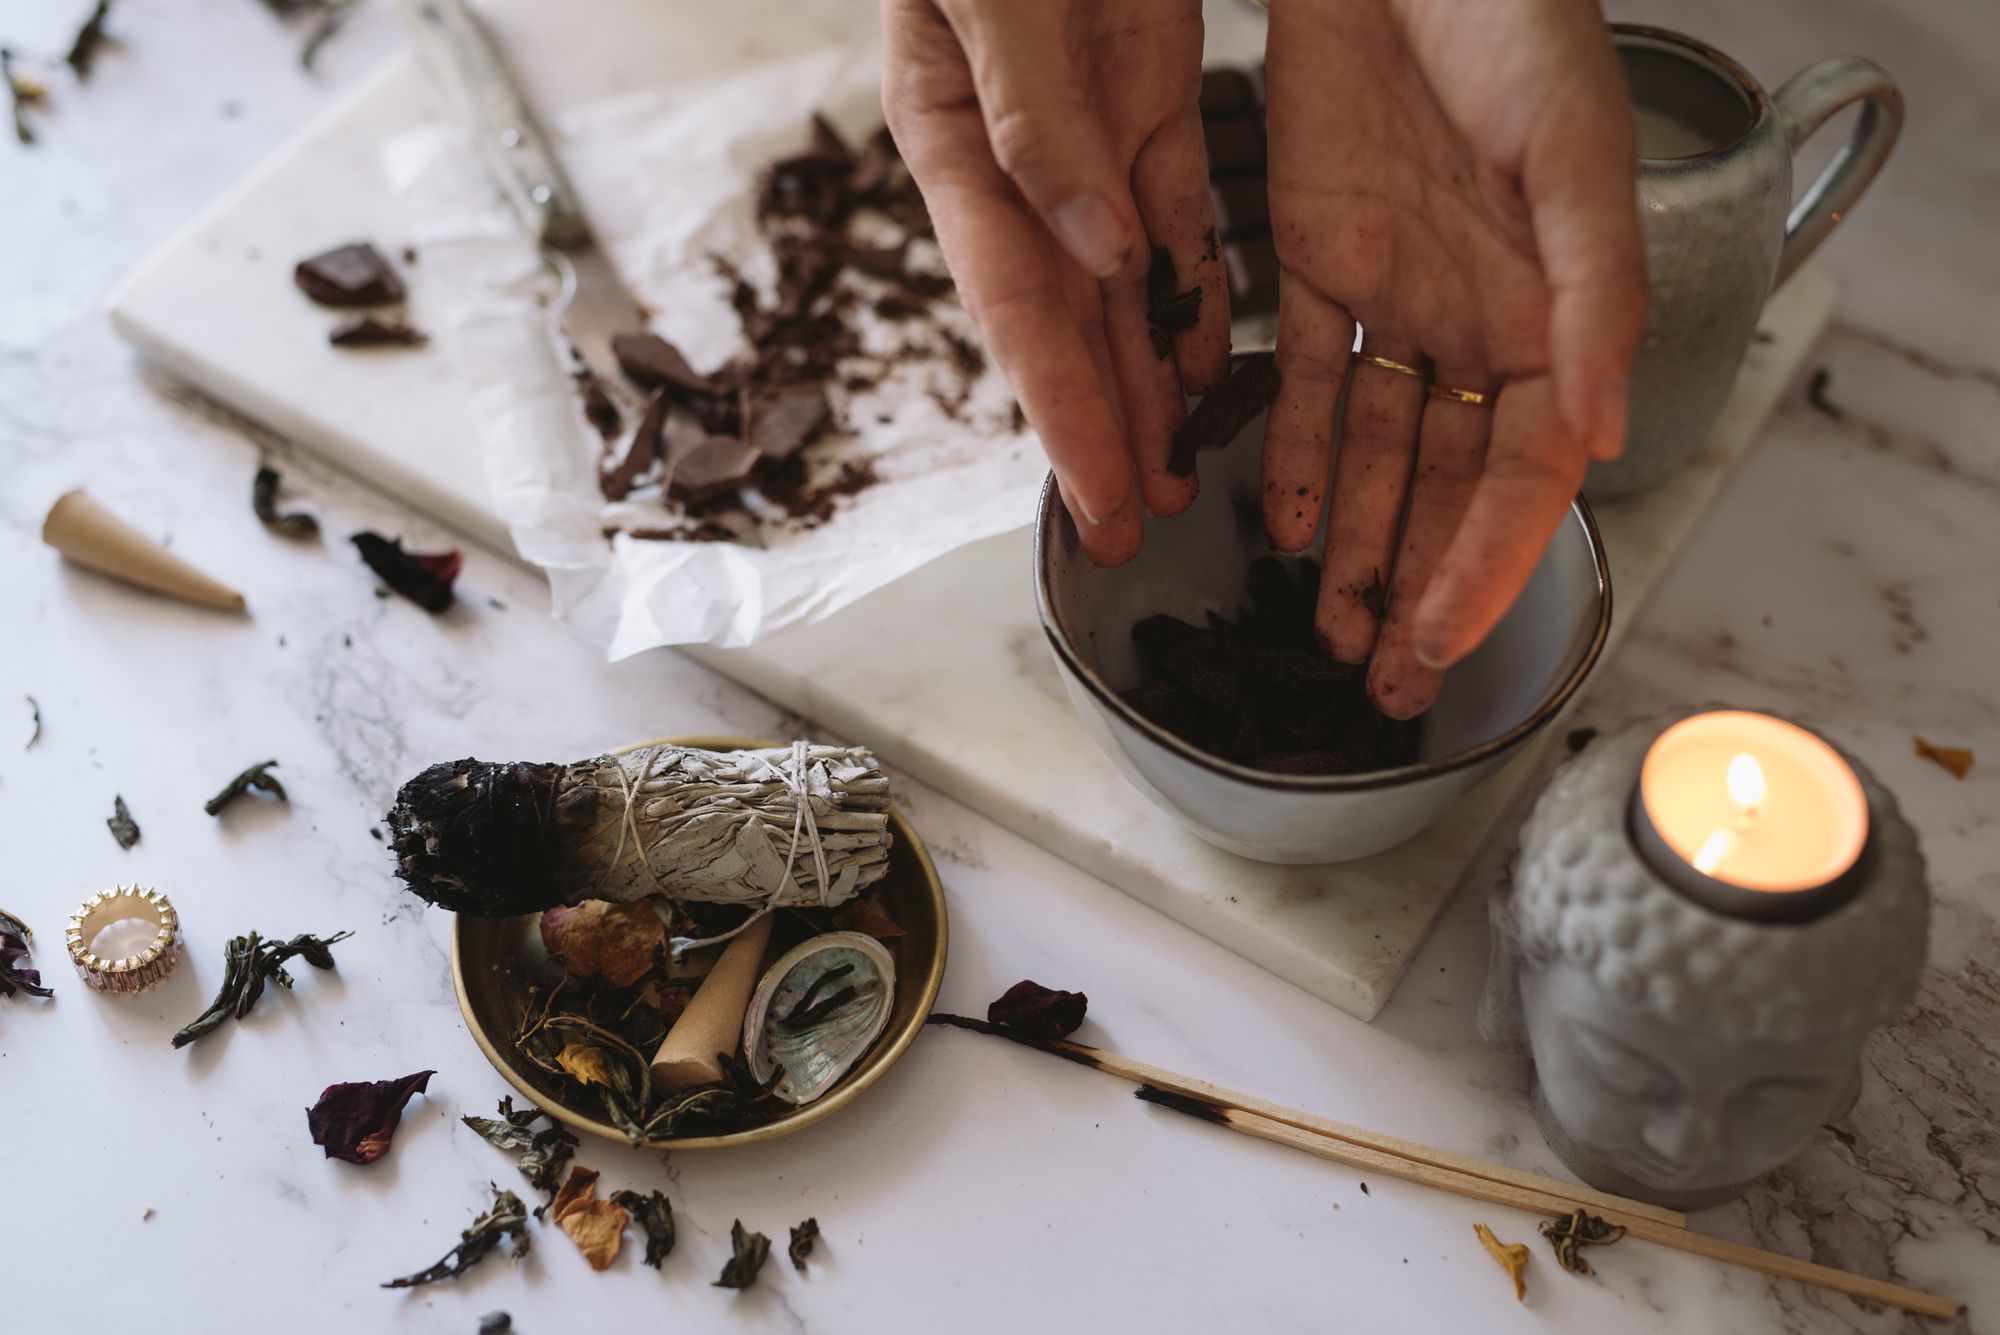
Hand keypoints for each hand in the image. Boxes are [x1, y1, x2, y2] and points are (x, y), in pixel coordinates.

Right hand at [881, 0, 1231, 565]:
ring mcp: (1081, 138)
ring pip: (1120, 287)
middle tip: (1136, 525)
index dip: (1058, 410)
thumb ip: (1035, 114)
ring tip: (1174, 476)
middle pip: (1065, 320)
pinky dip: (1191, 291)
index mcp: (956, 139)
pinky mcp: (1142, 100)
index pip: (1014, 304)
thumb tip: (1090, 249)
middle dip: (1102, 429)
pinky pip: (1173, 218)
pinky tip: (1210, 361)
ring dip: (1148, 384)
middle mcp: (1016, 161)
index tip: (1098, 498)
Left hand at [1262, 0, 1644, 716]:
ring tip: (1332, 623)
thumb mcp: (1571, 156)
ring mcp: (1395, 293)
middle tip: (1382, 674)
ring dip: (1353, 538)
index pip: (1520, 472)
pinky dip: (1289, 449)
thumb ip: (1590, 296)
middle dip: (1417, 583)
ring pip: (1372, 448)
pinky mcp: (1317, 258)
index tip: (1440, 642)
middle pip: (1446, 484)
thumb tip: (1597, 431)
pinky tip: (1282, 520)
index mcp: (1553, 307)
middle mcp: (1475, 317)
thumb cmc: (1510, 21)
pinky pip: (1304, 377)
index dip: (1483, 563)